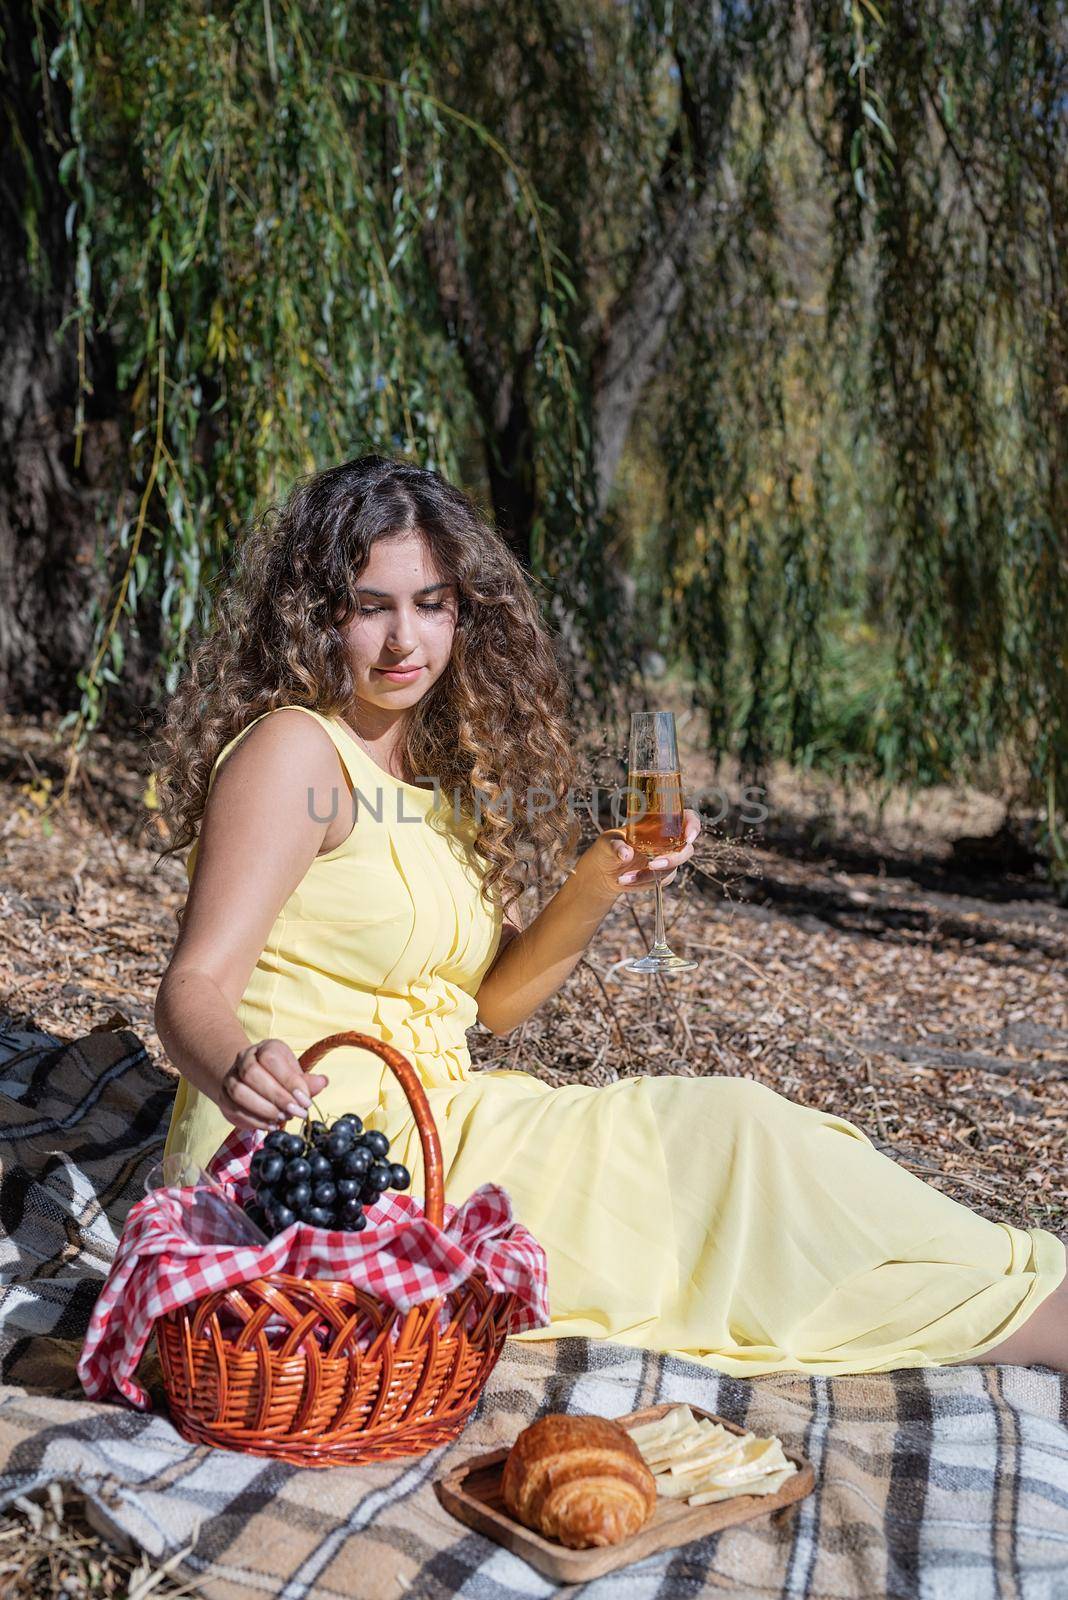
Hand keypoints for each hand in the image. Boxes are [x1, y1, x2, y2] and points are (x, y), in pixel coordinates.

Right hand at [217, 1038, 329, 1131]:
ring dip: (264, 1109)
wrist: (250, 1080)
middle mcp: (244, 1059)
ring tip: (283, 1119)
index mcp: (265, 1048)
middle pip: (252, 1074)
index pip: (271, 1059)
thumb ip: (307, 1081)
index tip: (305, 1101)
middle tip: (295, 1113)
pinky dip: (255, 1120)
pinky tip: (271, 1125)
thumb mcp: (295, 1075)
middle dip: (277, 1097)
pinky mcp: (224, 1097)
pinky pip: (235, 1109)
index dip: (289, 1081)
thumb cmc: (279, 1077)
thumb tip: (322, 1082)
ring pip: (240, 1092)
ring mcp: (231, 1077)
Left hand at [574, 809, 701, 901]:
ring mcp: (666, 858)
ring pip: (673, 868)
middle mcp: (667, 840)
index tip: (689, 836)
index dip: (693, 825)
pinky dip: (642, 882)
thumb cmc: (607, 847)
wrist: (604, 871)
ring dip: (650, 874)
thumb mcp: (607, 842)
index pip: (686, 818)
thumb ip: (616, 846)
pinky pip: (660, 880)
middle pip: (687, 848)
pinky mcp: (661, 875)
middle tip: (652, 864)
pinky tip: (624, 881)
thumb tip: (625, 853)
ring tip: (624, 877)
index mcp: (659, 823)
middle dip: (673, 858)